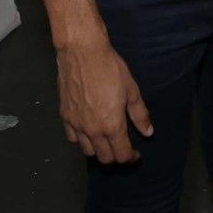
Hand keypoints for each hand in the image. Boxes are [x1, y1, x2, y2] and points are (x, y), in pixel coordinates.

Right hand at [55, 40, 151, 163]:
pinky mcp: (65, 117)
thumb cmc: (111, 69)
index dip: (130, 158)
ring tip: (107, 142)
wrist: (82, 54)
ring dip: (99, 151)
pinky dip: (82, 141)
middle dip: (116, 156)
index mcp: (112, 125)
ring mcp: (76, 125)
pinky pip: (72, 138)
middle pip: (104, 157)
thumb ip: (140, 115)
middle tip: (123, 148)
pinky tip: (89, 132)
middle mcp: (92, 130)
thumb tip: (148, 133)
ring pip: (87, 151)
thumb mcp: (132, 91)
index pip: (121, 154)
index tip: (136, 154)